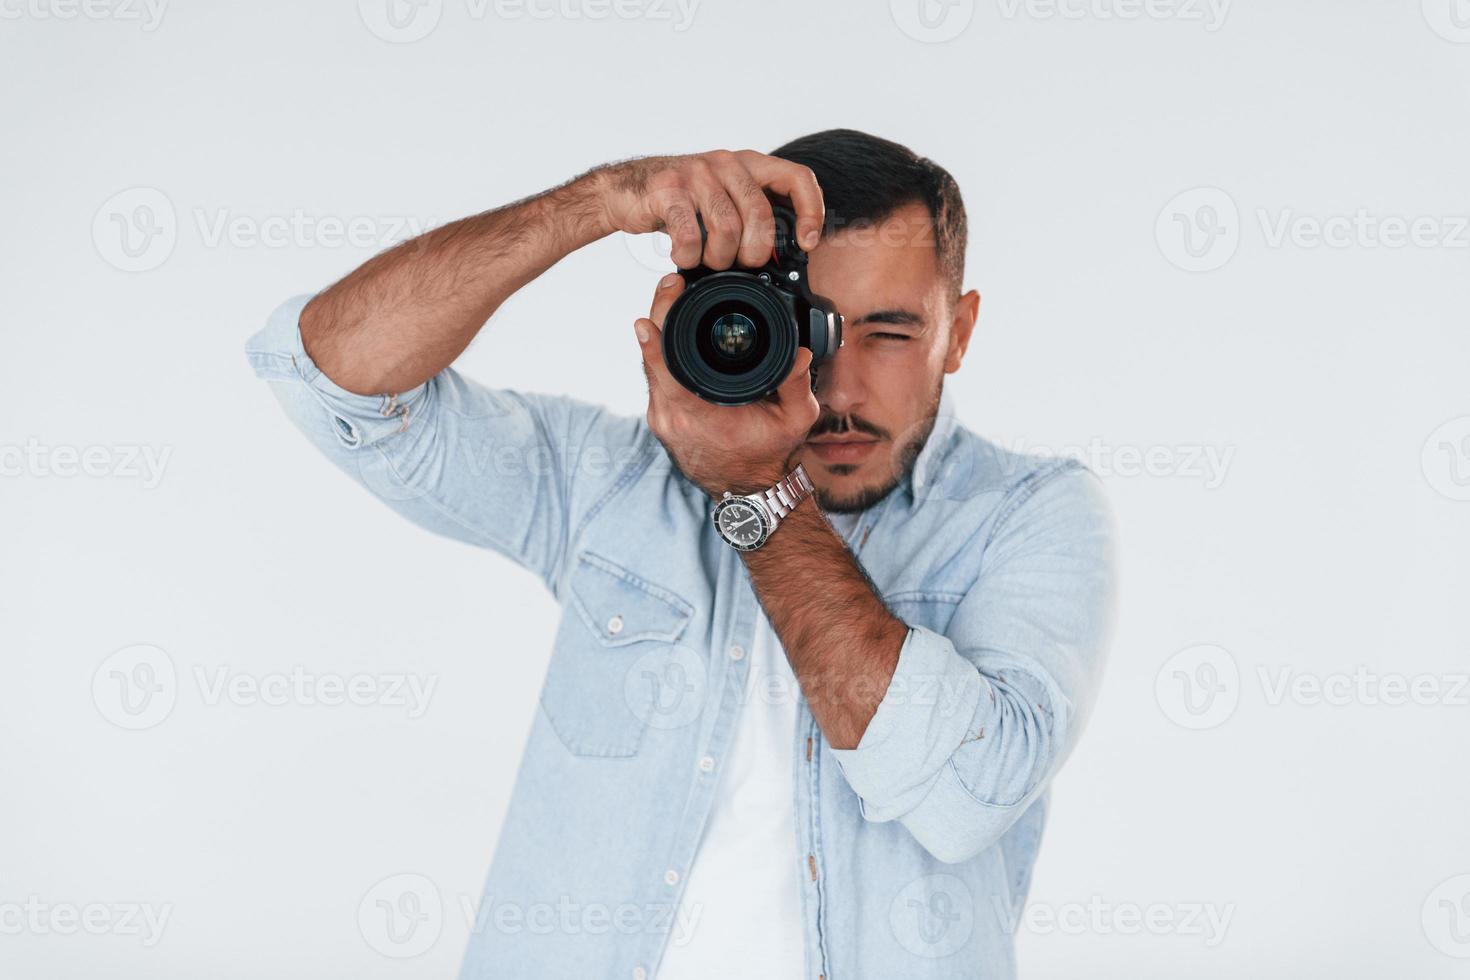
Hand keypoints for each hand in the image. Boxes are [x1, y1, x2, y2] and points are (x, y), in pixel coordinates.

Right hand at [596, 149, 824, 270]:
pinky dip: (689, 255)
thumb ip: (751, 216)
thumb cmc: (680, 203)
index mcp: (748, 164)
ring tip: (708, 262)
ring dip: (719, 258)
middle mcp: (726, 163)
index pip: (797, 178)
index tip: (806, 243)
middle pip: (761, 214)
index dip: (811, 212)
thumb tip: (780, 257)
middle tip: (742, 264)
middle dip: (756, 251)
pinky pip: (689, 233)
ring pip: (727, 227)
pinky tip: (683, 257)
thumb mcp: (722, 200)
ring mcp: (696, 173)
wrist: (624, 190)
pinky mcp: (667, 189)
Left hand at [633, 273, 820, 497]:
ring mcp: (661, 418)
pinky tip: (670, 327)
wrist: (747, 487)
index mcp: (696, 415)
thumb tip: (800, 353)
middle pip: (651, 359)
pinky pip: (654, 376)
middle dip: (658, 316)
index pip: (665, 372)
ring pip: (649, 366)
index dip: (654, 341)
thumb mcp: (794, 419)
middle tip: (671, 284)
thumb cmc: (768, 453)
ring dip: (658, 331)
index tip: (652, 312)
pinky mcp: (660, 416)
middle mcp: (671, 417)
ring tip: (672, 296)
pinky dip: (660, 351)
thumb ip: (795, 385)